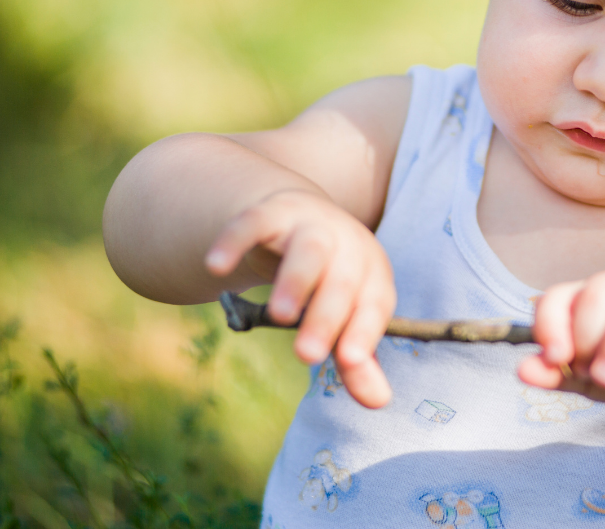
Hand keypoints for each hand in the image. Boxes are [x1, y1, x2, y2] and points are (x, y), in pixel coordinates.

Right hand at [204, 188, 395, 407]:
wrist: (304, 216)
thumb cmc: (332, 279)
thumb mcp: (347, 314)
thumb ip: (356, 360)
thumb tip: (379, 402)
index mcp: (372, 274)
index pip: (375, 303)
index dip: (365, 331)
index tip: (351, 360)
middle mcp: (347, 246)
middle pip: (342, 281)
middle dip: (326, 318)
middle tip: (307, 356)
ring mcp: (310, 225)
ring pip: (309, 252)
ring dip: (295, 282)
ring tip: (280, 316)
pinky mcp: (272, 211)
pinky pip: (254, 222)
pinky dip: (235, 241)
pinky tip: (216, 267)